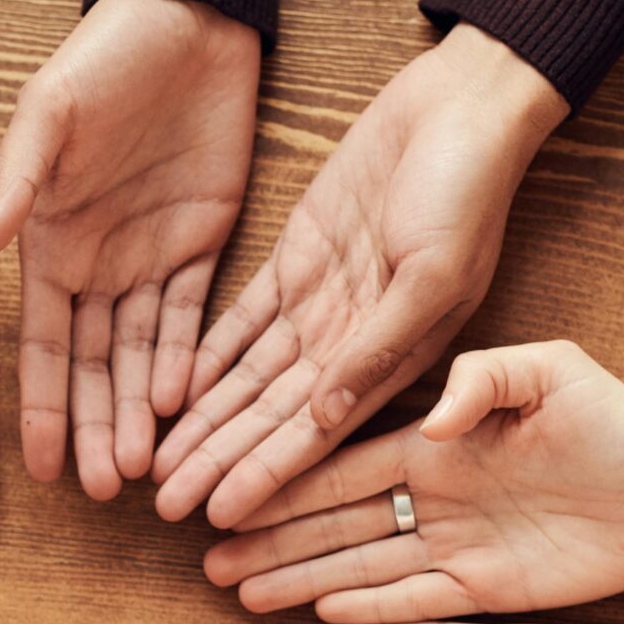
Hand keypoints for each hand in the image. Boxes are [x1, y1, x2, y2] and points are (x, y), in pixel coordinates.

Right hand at [0, 0, 259, 497]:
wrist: (184, 18)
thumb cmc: (100, 58)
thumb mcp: (44, 117)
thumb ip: (11, 190)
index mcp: (45, 242)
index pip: (41, 343)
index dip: (40, 406)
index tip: (37, 470)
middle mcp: (93, 263)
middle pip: (93, 365)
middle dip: (96, 428)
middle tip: (104, 493)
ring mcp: (148, 257)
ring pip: (144, 354)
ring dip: (139, 412)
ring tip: (143, 472)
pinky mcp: (202, 242)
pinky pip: (194, 316)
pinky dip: (187, 361)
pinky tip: (181, 408)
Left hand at [152, 24, 567, 528]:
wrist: (462, 107)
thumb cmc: (466, 189)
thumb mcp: (431, 274)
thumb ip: (377, 348)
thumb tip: (327, 419)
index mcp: (393, 359)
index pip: (314, 434)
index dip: (266, 476)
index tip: (218, 516)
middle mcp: (349, 343)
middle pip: (268, 416)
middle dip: (218, 461)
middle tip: (162, 506)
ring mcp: (320, 303)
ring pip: (246, 377)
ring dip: (204, 420)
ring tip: (156, 464)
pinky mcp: (295, 261)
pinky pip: (239, 321)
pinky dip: (205, 356)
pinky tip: (169, 392)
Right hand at [205, 340, 623, 621]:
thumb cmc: (617, 416)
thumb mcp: (551, 371)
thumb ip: (486, 381)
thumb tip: (433, 418)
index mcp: (435, 441)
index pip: (342, 466)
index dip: (284, 482)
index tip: (229, 495)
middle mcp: (434, 495)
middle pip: (334, 522)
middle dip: (271, 540)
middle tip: (209, 559)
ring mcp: (456, 544)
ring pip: (361, 567)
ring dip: (301, 581)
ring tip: (242, 594)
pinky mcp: (487, 588)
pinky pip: (414, 605)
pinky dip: (367, 614)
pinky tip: (318, 621)